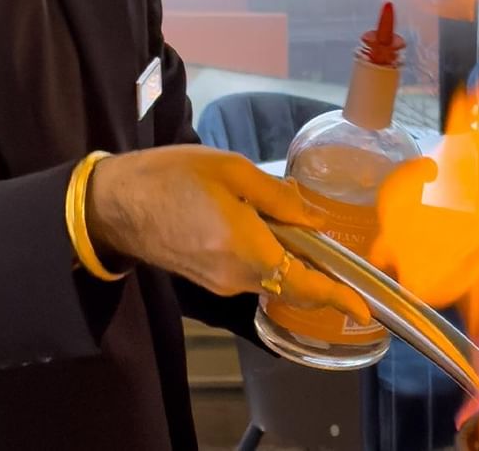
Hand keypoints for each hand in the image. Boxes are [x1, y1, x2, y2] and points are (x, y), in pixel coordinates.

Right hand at [85, 146, 371, 324]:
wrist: (115, 203)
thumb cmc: (171, 177)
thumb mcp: (232, 170)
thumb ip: (278, 197)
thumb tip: (315, 219)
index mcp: (245, 249)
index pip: (302, 284)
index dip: (336, 296)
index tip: (363, 307)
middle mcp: (235, 277)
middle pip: (291, 283)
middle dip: (319, 273)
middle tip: (340, 252)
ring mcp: (221, 284)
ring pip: (272, 278)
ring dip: (291, 259)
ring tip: (294, 224)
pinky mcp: (209, 281)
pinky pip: (252, 274)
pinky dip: (269, 258)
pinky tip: (265, 228)